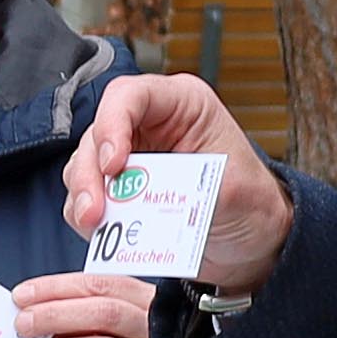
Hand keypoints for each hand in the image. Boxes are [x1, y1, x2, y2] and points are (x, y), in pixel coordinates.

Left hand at [11, 271, 178, 337]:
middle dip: (55, 315)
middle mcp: (155, 330)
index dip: (58, 287)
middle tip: (23, 324)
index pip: (101, 284)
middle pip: (104, 313)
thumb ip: (74, 311)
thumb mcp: (102, 326)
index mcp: (145, 300)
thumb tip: (29, 308)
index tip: (23, 295)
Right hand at [60, 74, 296, 290]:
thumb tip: (133, 199)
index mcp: (183, 104)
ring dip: (85, 197)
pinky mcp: (121, 189)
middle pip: (97, 132)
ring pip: (84, 165)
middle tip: (95, 211)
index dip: (112, 124)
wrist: (252, 242)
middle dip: (89, 173)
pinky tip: (104, 233)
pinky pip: (87, 197)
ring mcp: (132, 155)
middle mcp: (150, 123)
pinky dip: (90, 218)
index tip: (113, 165)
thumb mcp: (229, 190)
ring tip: (97, 226)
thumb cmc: (251, 203)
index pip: (130, 95)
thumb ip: (181, 188)